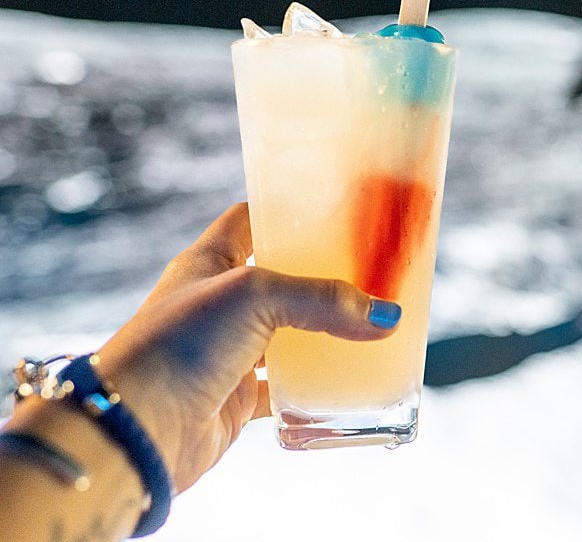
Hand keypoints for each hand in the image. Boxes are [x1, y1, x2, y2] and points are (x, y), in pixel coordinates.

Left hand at [94, 203, 399, 492]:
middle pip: (280, 279)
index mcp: (208, 263)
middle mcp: (217, 304)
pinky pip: (287, 389)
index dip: (289, 212)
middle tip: (369, 272)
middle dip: (322, 277)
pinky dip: (315, 389)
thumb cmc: (179, 344)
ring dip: (324, 334)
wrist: (138, 430)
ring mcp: (227, 351)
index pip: (251, 221)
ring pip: (288, 335)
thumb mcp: (254, 298)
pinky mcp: (237, 398)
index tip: (335, 212)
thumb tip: (384, 316)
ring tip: (370, 325)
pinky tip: (346, 383)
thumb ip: (321, 300)